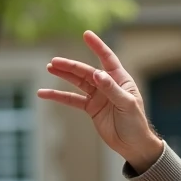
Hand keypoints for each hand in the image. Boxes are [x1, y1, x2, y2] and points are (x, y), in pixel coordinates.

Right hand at [36, 31, 163, 171]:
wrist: (133, 145)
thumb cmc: (136, 123)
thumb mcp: (126, 104)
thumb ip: (111, 89)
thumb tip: (97, 74)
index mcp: (120, 79)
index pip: (107, 59)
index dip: (97, 46)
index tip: (86, 35)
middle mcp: (107, 84)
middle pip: (86, 71)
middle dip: (71, 66)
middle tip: (54, 61)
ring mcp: (98, 96)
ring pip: (78, 82)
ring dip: (64, 75)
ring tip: (50, 68)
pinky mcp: (91, 108)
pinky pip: (72, 100)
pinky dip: (58, 96)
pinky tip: (45, 93)